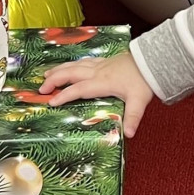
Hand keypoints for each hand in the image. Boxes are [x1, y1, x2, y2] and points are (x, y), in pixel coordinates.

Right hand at [38, 49, 153, 136]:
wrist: (152, 61)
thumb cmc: (144, 81)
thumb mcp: (139, 101)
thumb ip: (133, 117)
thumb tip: (130, 134)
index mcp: (103, 82)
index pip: (79, 89)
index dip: (64, 95)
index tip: (51, 102)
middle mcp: (98, 72)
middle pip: (71, 73)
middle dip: (54, 80)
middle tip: (41, 89)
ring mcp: (101, 65)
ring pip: (75, 65)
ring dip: (60, 69)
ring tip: (46, 74)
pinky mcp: (105, 61)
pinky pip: (84, 61)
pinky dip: (72, 63)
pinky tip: (69, 65)